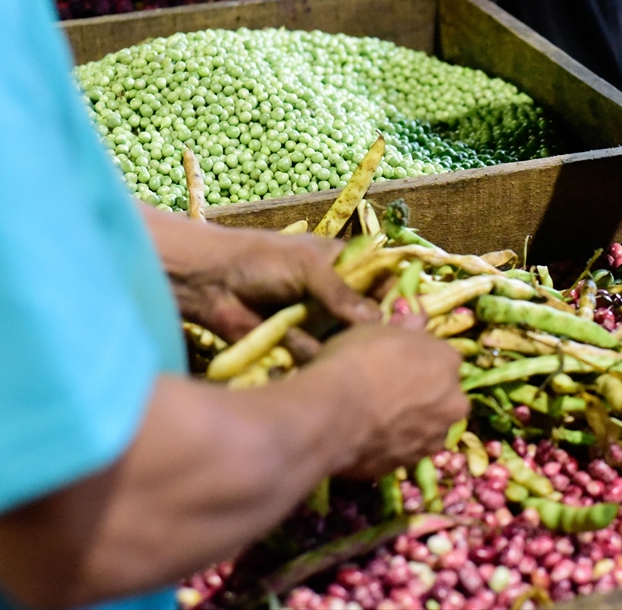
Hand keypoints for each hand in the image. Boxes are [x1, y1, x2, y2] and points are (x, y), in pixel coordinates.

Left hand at [143, 207, 380, 355]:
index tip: (411, 317)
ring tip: (355, 353)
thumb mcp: (307, 267)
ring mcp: (320, 322)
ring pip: (349, 340)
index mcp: (344, 265)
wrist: (210, 284)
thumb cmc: (260, 261)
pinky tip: (321, 357)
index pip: (383, 281)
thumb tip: (376, 321)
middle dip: (379, 329)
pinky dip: (323, 359)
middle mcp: (337, 295)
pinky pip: (323, 357)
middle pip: (371, 315)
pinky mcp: (302, 346)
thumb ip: (342, 293)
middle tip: (389, 344)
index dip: (399, 297)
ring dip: (351, 347)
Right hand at [307, 323, 468, 478]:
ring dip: (414, 422)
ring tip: (378, 419)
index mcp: (449, 362)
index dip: (421, 360)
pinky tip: (370, 438)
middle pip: (444, 396)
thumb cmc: (355, 361)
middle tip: (390, 393)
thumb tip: (419, 320)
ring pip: (429, 426)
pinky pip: (407, 449)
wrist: (333, 413)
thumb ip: (405, 328)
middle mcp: (453, 401)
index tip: (399, 363)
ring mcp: (435, 436)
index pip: (443, 358)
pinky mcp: (413, 464)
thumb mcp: (375, 330)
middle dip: (425, 395)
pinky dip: (394, 444)